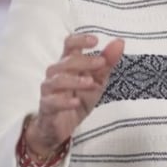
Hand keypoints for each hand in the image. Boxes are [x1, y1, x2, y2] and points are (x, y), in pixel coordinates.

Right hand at [25, 34, 124, 156]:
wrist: (62, 126)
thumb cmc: (78, 98)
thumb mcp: (97, 81)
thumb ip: (107, 63)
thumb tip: (120, 42)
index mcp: (69, 63)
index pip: (69, 45)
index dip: (80, 40)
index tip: (95, 40)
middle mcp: (56, 73)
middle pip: (66, 61)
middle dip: (84, 61)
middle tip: (101, 63)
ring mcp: (50, 90)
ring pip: (57, 80)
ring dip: (74, 80)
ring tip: (90, 83)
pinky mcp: (47, 107)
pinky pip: (52, 101)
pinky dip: (64, 101)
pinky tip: (75, 102)